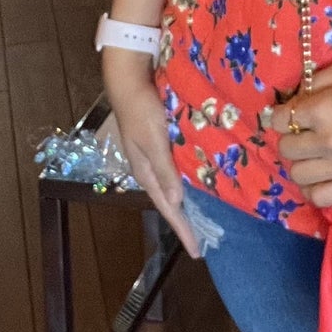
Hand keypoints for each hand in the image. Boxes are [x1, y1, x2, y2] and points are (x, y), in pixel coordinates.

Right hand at [102, 49, 200, 258]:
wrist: (128, 79)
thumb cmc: (141, 109)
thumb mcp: (154, 139)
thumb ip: (165, 169)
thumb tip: (176, 202)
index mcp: (147, 173)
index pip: (168, 209)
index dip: (183, 230)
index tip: (197, 252)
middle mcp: (150, 170)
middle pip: (170, 203)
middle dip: (185, 222)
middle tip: (204, 242)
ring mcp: (154, 157)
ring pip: (173, 187)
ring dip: (187, 203)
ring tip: (204, 218)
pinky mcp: (160, 144)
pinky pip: (176, 170)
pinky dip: (187, 181)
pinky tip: (199, 182)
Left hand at [269, 63, 331, 207]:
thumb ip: (316, 81)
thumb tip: (293, 98)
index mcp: (324, 108)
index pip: (279, 120)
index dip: (282, 117)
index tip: (292, 117)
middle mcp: (328, 140)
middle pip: (286, 148)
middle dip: (292, 138)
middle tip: (306, 135)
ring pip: (297, 174)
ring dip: (301, 164)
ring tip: (314, 157)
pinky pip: (318, 197)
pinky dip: (314, 189)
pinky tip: (322, 178)